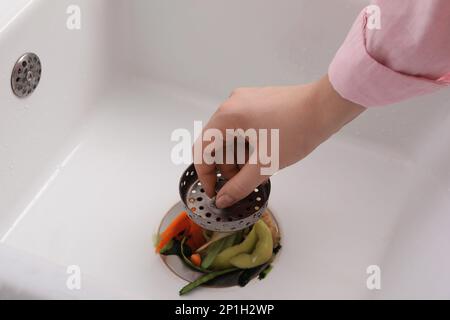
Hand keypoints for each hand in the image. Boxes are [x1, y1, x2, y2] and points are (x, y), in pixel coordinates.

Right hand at [194, 75, 364, 207]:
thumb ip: (240, 185)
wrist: (326, 107)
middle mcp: (231, 104)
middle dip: (225, 167)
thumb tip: (222, 199)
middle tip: (241, 184)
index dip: (205, 176)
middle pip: (216, 143)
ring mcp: (245, 100)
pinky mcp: (257, 101)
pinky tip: (262, 156)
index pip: (202, 151)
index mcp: (227, 116)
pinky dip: (246, 144)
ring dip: (237, 157)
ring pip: (230, 135)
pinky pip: (242, 126)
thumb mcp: (265, 164)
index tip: (216, 192)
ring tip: (256, 172)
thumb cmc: (297, 131)